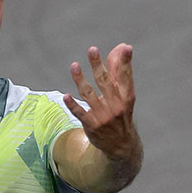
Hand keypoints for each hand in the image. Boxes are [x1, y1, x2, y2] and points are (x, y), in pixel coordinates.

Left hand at [62, 43, 138, 160]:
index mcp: (126, 97)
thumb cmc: (121, 114)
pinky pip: (80, 113)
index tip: (126, 48)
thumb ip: (121, 72)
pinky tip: (65, 96)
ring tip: (74, 66)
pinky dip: (72, 104)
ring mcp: (103, 116)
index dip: (126, 62)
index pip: (125, 77)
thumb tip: (122, 47)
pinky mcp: (91, 125)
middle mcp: (116, 105)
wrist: (121, 145)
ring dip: (80, 79)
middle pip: (105, 81)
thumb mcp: (125, 96)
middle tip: (92, 49)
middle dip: (98, 65)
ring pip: (89, 94)